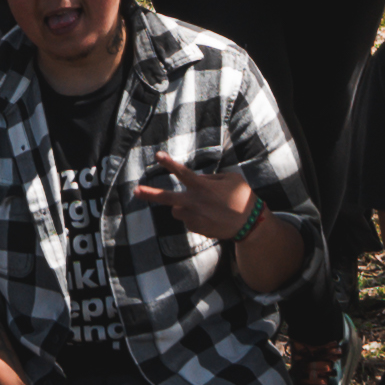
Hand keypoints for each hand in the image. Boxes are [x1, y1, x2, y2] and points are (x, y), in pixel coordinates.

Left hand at [130, 155, 264, 246]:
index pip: (182, 173)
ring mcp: (194, 218)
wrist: (250, 224)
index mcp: (203, 187)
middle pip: (166, 198)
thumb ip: (210, 178)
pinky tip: (210, 216)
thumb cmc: (242, 197)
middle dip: (149, 194)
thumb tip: (196, 181)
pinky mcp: (196, 228)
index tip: (157, 155)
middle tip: (135, 191)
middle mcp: (195, 203)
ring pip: (177, 209)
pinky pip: (188, 219)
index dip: (169, 163)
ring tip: (204, 206)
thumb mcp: (230, 179)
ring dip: (183, 206)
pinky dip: (194, 216)